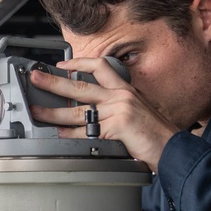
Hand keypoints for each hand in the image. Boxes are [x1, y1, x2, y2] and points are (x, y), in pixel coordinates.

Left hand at [28, 57, 178, 171]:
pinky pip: (88, 130)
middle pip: (80, 85)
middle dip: (54, 82)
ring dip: (54, 112)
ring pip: (79, 110)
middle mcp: (121, 96)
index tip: (62, 64)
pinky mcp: (118, 126)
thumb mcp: (136, 112)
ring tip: (38, 112)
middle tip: (36, 78)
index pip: (100, 66)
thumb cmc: (155, 134)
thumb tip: (89, 112)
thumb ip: (115, 108)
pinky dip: (71, 134)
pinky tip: (60, 134)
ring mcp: (119, 110)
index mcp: (125, 90)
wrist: (173, 148)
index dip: (79, 62)